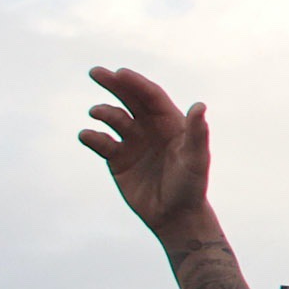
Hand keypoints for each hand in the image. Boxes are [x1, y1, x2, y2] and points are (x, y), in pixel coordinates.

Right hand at [77, 66, 214, 237]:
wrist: (175, 216)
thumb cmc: (191, 186)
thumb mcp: (196, 159)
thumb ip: (197, 133)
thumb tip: (200, 106)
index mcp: (171, 122)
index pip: (151, 96)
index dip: (136, 83)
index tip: (120, 73)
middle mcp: (150, 128)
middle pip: (130, 99)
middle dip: (114, 84)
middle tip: (96, 72)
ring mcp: (132, 142)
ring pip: (113, 118)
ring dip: (104, 112)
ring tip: (97, 113)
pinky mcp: (117, 159)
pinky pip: (101, 142)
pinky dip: (92, 136)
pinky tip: (89, 136)